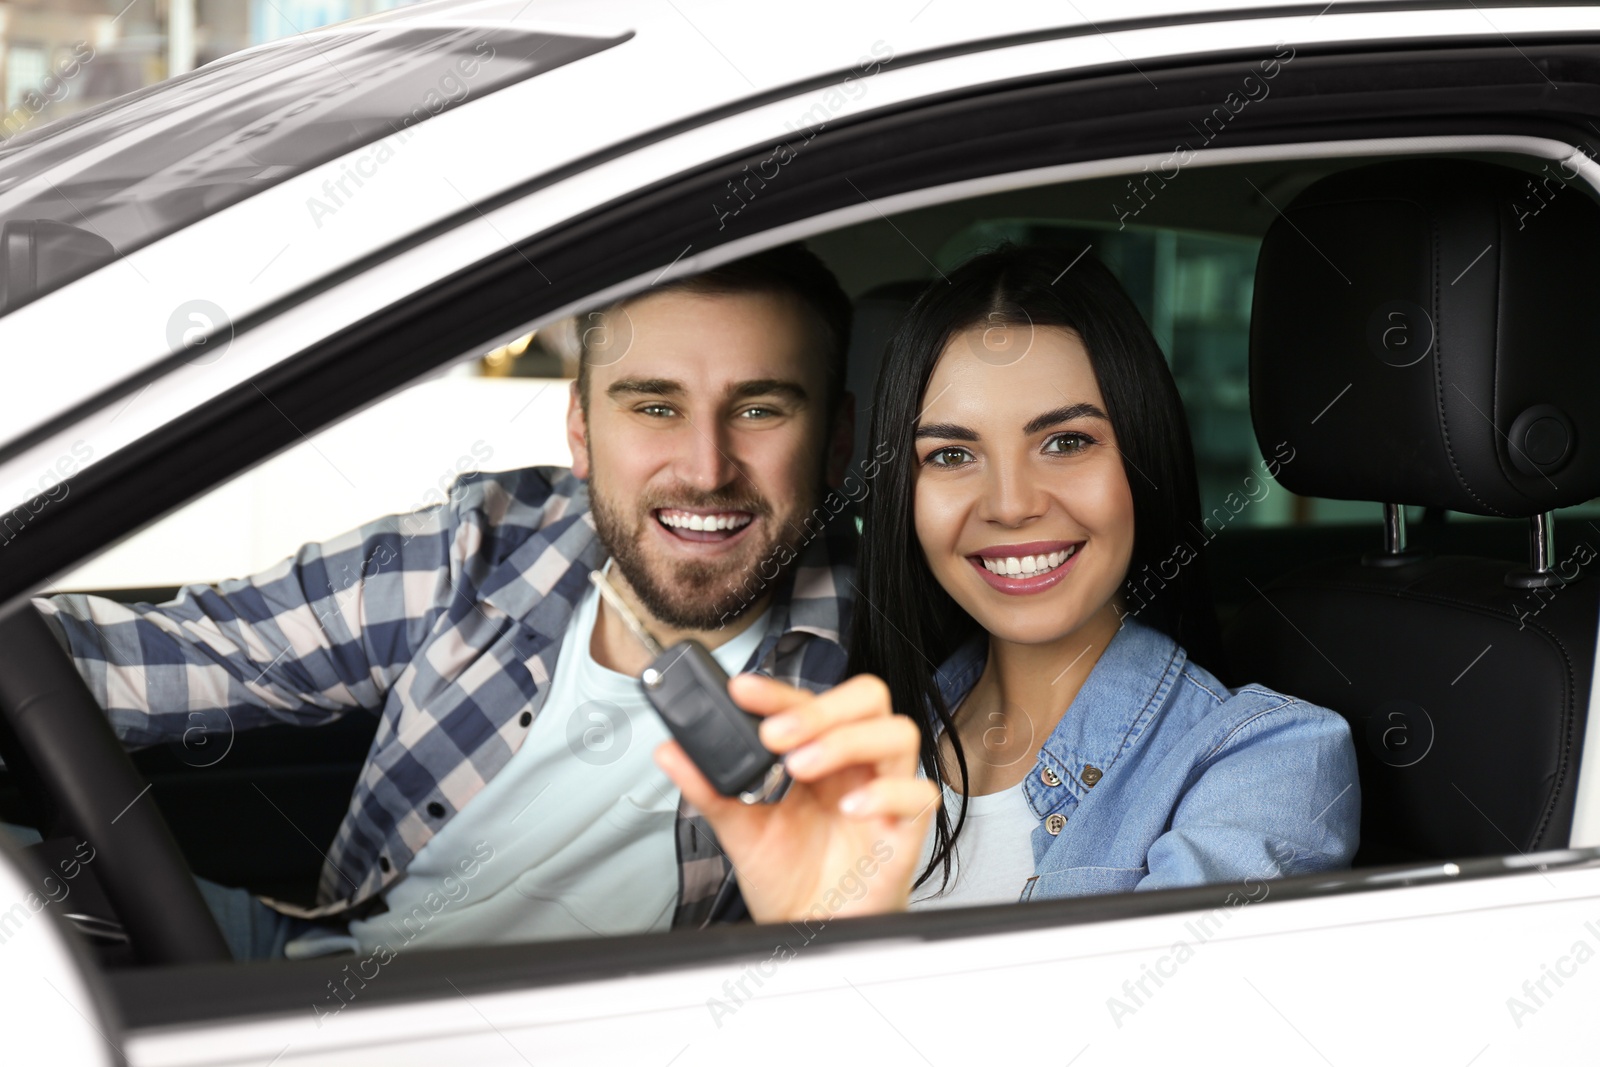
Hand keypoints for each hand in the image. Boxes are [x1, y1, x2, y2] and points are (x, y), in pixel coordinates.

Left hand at [653, 673, 939, 924]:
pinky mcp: (905, 830)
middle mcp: (856, 765)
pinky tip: (848, 808)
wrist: (807, 932)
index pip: (809, 700)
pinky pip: (919, 795)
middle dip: (820, 708)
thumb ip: (708, 787)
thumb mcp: (739, 827)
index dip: (779, 691)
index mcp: (820, 752)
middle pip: (867, 699)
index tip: (742, 691)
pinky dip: (885, 794)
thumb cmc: (788, 876)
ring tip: (801, 767)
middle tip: (775, 735)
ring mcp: (884, 793)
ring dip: (846, 741)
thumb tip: (669, 751)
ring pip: (898, 734)